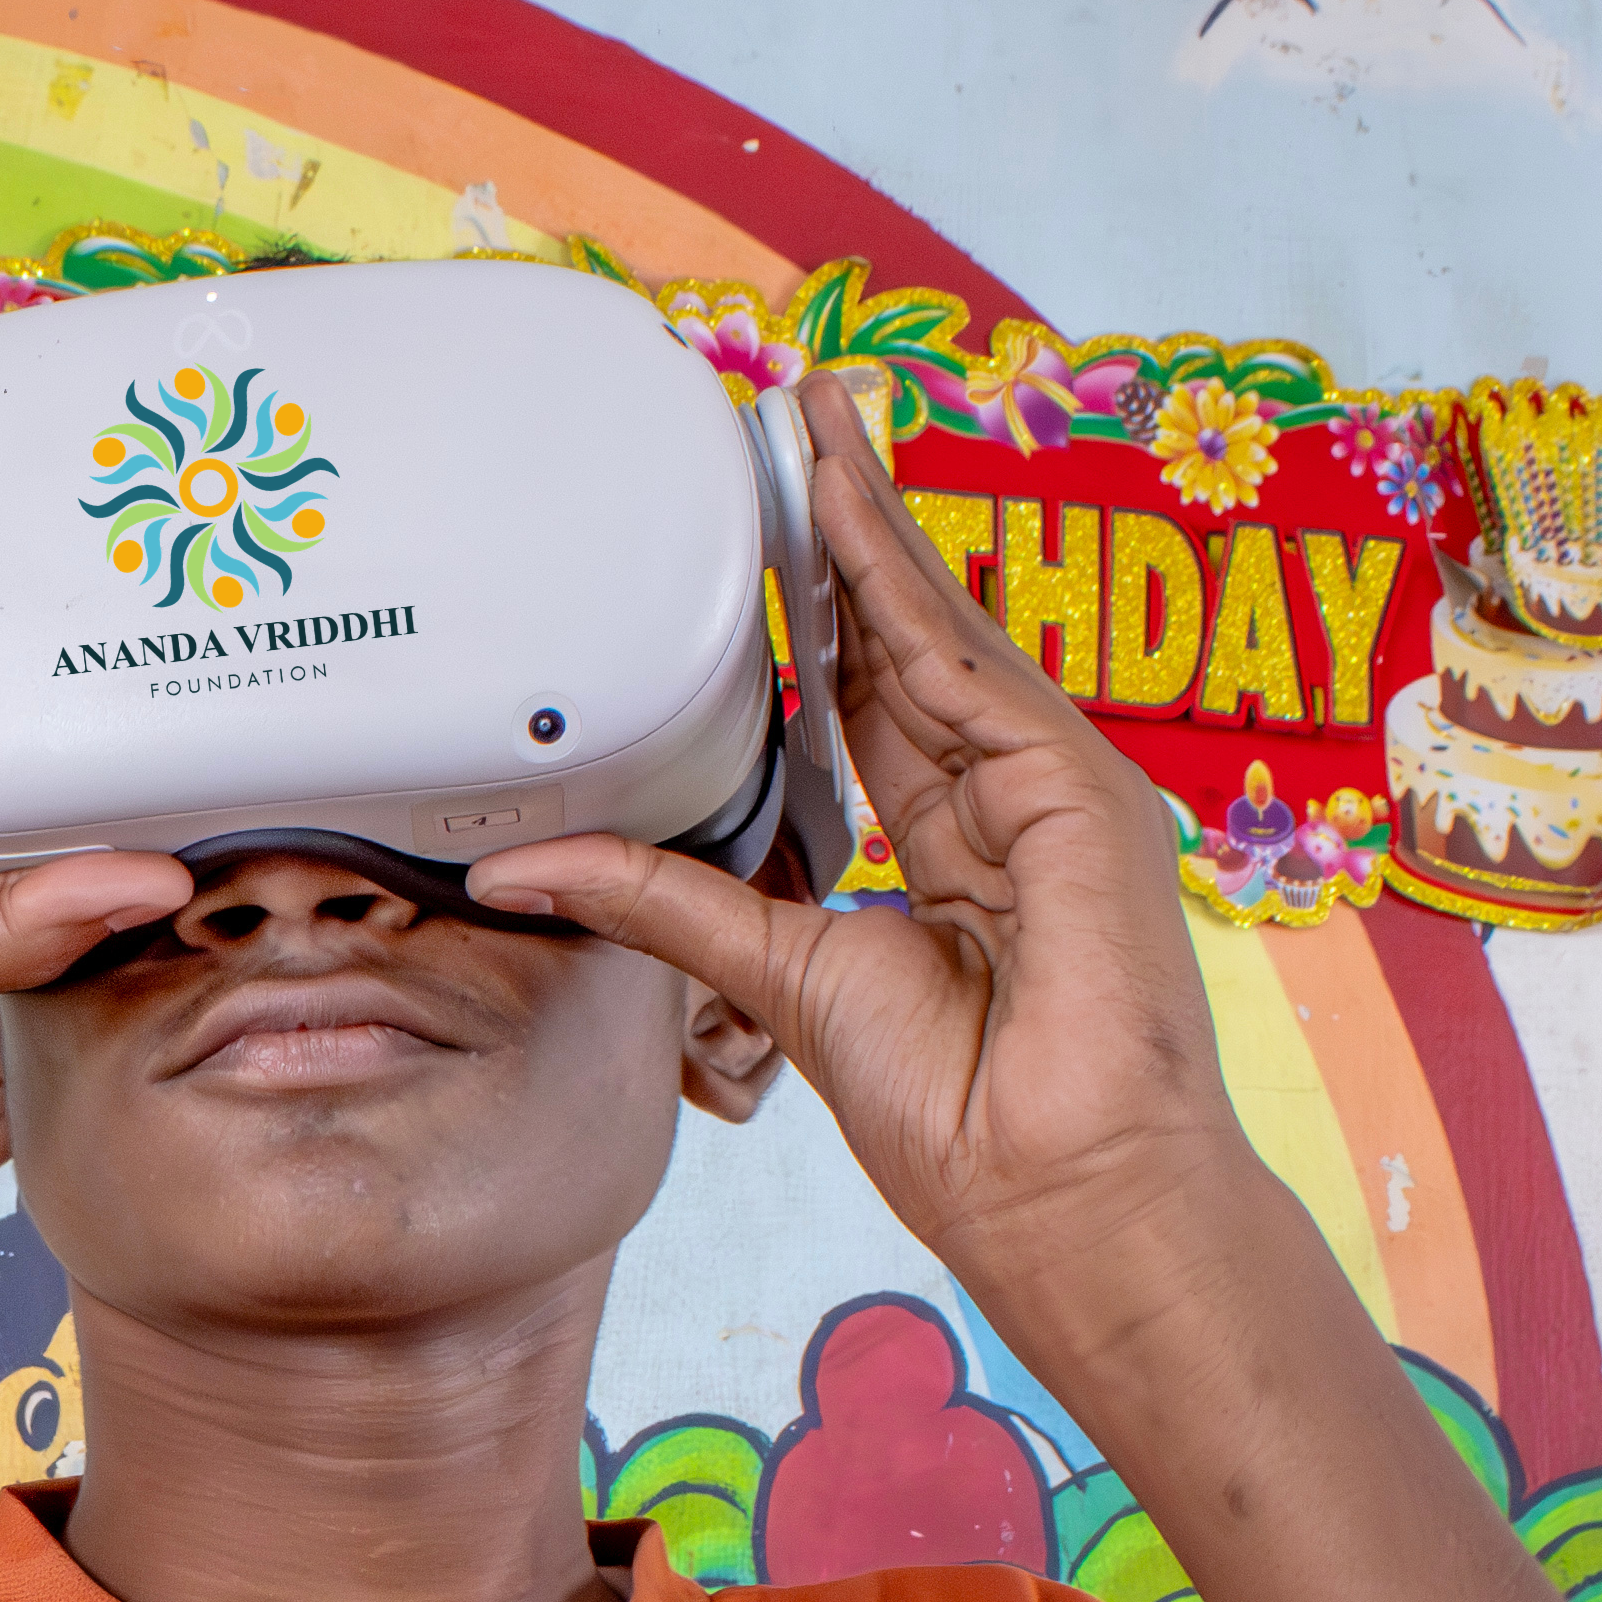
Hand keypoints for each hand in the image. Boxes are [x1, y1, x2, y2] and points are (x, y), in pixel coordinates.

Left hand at [463, 402, 1265, 1369]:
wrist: (1062, 1189)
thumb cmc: (960, 1118)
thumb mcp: (777, 975)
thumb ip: (663, 903)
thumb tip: (527, 874)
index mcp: (946, 853)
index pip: (869, 700)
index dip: (816, 610)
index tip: (765, 527)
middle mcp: (1004, 803)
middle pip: (905, 636)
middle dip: (846, 526)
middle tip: (791, 412)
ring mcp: (1051, 787)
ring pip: (935, 622)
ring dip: (870, 514)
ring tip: (813, 411)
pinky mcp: (1074, 786)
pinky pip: (964, 660)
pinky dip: (901, 576)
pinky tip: (848, 502)